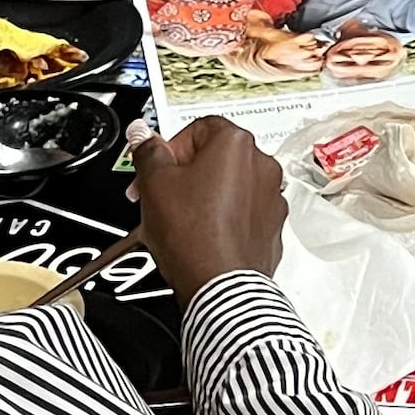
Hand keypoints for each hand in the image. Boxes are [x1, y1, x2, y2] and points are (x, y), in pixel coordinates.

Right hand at [130, 114, 288, 295]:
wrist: (220, 286)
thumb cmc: (194, 237)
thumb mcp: (155, 183)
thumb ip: (147, 151)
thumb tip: (142, 135)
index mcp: (236, 144)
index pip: (198, 128)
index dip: (170, 147)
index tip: (156, 166)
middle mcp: (262, 166)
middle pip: (215, 156)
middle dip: (184, 173)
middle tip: (162, 193)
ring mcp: (271, 197)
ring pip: (230, 185)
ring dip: (204, 195)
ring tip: (179, 217)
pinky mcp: (272, 226)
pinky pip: (243, 212)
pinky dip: (223, 218)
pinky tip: (200, 234)